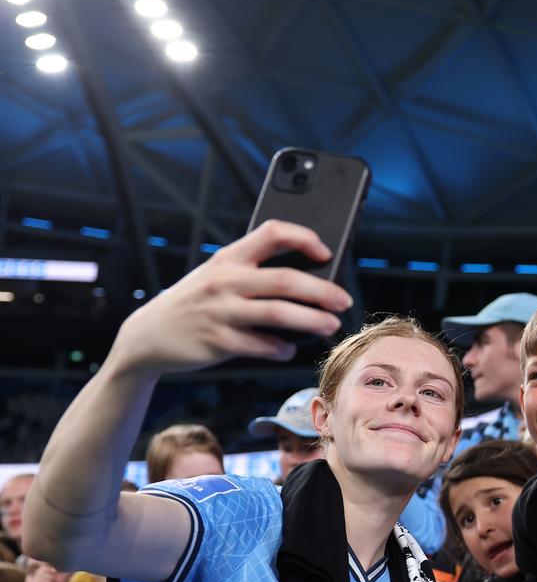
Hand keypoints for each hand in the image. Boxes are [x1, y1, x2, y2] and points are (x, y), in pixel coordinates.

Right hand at [111, 220, 352, 376]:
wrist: (148, 335)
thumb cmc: (195, 303)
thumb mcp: (216, 277)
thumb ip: (251, 274)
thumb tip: (307, 283)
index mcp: (228, 257)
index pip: (272, 233)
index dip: (304, 237)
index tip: (326, 251)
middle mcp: (225, 280)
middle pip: (285, 280)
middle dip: (321, 291)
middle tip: (342, 300)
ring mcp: (220, 311)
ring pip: (278, 314)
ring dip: (310, 321)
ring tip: (329, 325)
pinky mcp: (217, 341)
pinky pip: (259, 345)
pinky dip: (280, 348)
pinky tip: (288, 349)